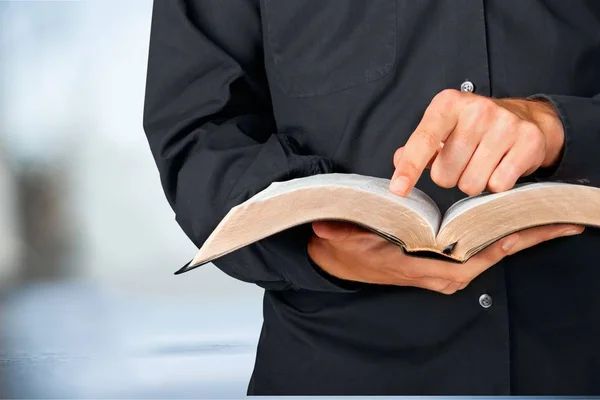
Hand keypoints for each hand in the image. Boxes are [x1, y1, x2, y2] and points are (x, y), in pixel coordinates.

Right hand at [308, 221, 583, 293]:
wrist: (338, 258)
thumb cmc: (346, 249)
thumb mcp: (344, 240)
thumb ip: (343, 234)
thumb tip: (329, 227)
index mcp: (421, 268)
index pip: (471, 259)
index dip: (503, 244)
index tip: (529, 228)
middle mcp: (439, 272)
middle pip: (491, 255)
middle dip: (525, 239)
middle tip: (560, 221)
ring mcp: (443, 269)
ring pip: (489, 253)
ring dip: (518, 237)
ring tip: (548, 219)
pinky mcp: (443, 261)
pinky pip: (480, 250)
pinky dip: (502, 236)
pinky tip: (517, 222)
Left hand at [390, 90, 564, 195]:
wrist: (526, 117)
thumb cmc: (474, 127)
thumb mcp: (442, 128)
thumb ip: (417, 147)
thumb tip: (398, 159)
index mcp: (448, 104)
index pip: (423, 140)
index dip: (409, 168)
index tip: (398, 190)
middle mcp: (477, 109)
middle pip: (445, 174)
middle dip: (450, 177)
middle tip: (463, 161)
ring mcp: (505, 124)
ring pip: (471, 184)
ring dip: (473, 182)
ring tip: (483, 163)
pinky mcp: (528, 141)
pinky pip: (498, 185)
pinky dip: (497, 184)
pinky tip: (501, 166)